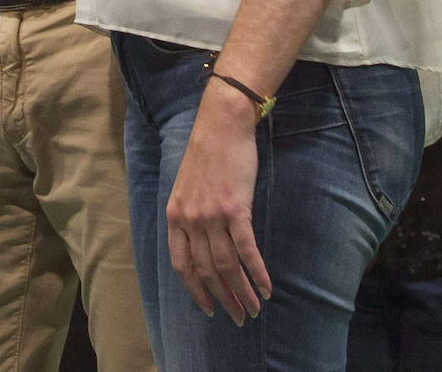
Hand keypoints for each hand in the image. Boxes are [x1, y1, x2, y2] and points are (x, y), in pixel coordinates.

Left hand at [165, 87, 270, 324]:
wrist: (222, 124)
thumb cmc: (208, 153)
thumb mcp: (187, 186)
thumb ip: (190, 214)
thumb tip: (201, 243)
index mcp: (175, 215)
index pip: (181, 265)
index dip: (195, 291)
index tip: (208, 309)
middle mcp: (190, 219)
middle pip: (206, 271)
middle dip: (223, 299)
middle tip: (238, 317)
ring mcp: (212, 215)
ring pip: (227, 266)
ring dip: (242, 292)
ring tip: (254, 309)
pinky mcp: (235, 209)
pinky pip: (246, 251)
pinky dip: (257, 273)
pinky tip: (267, 288)